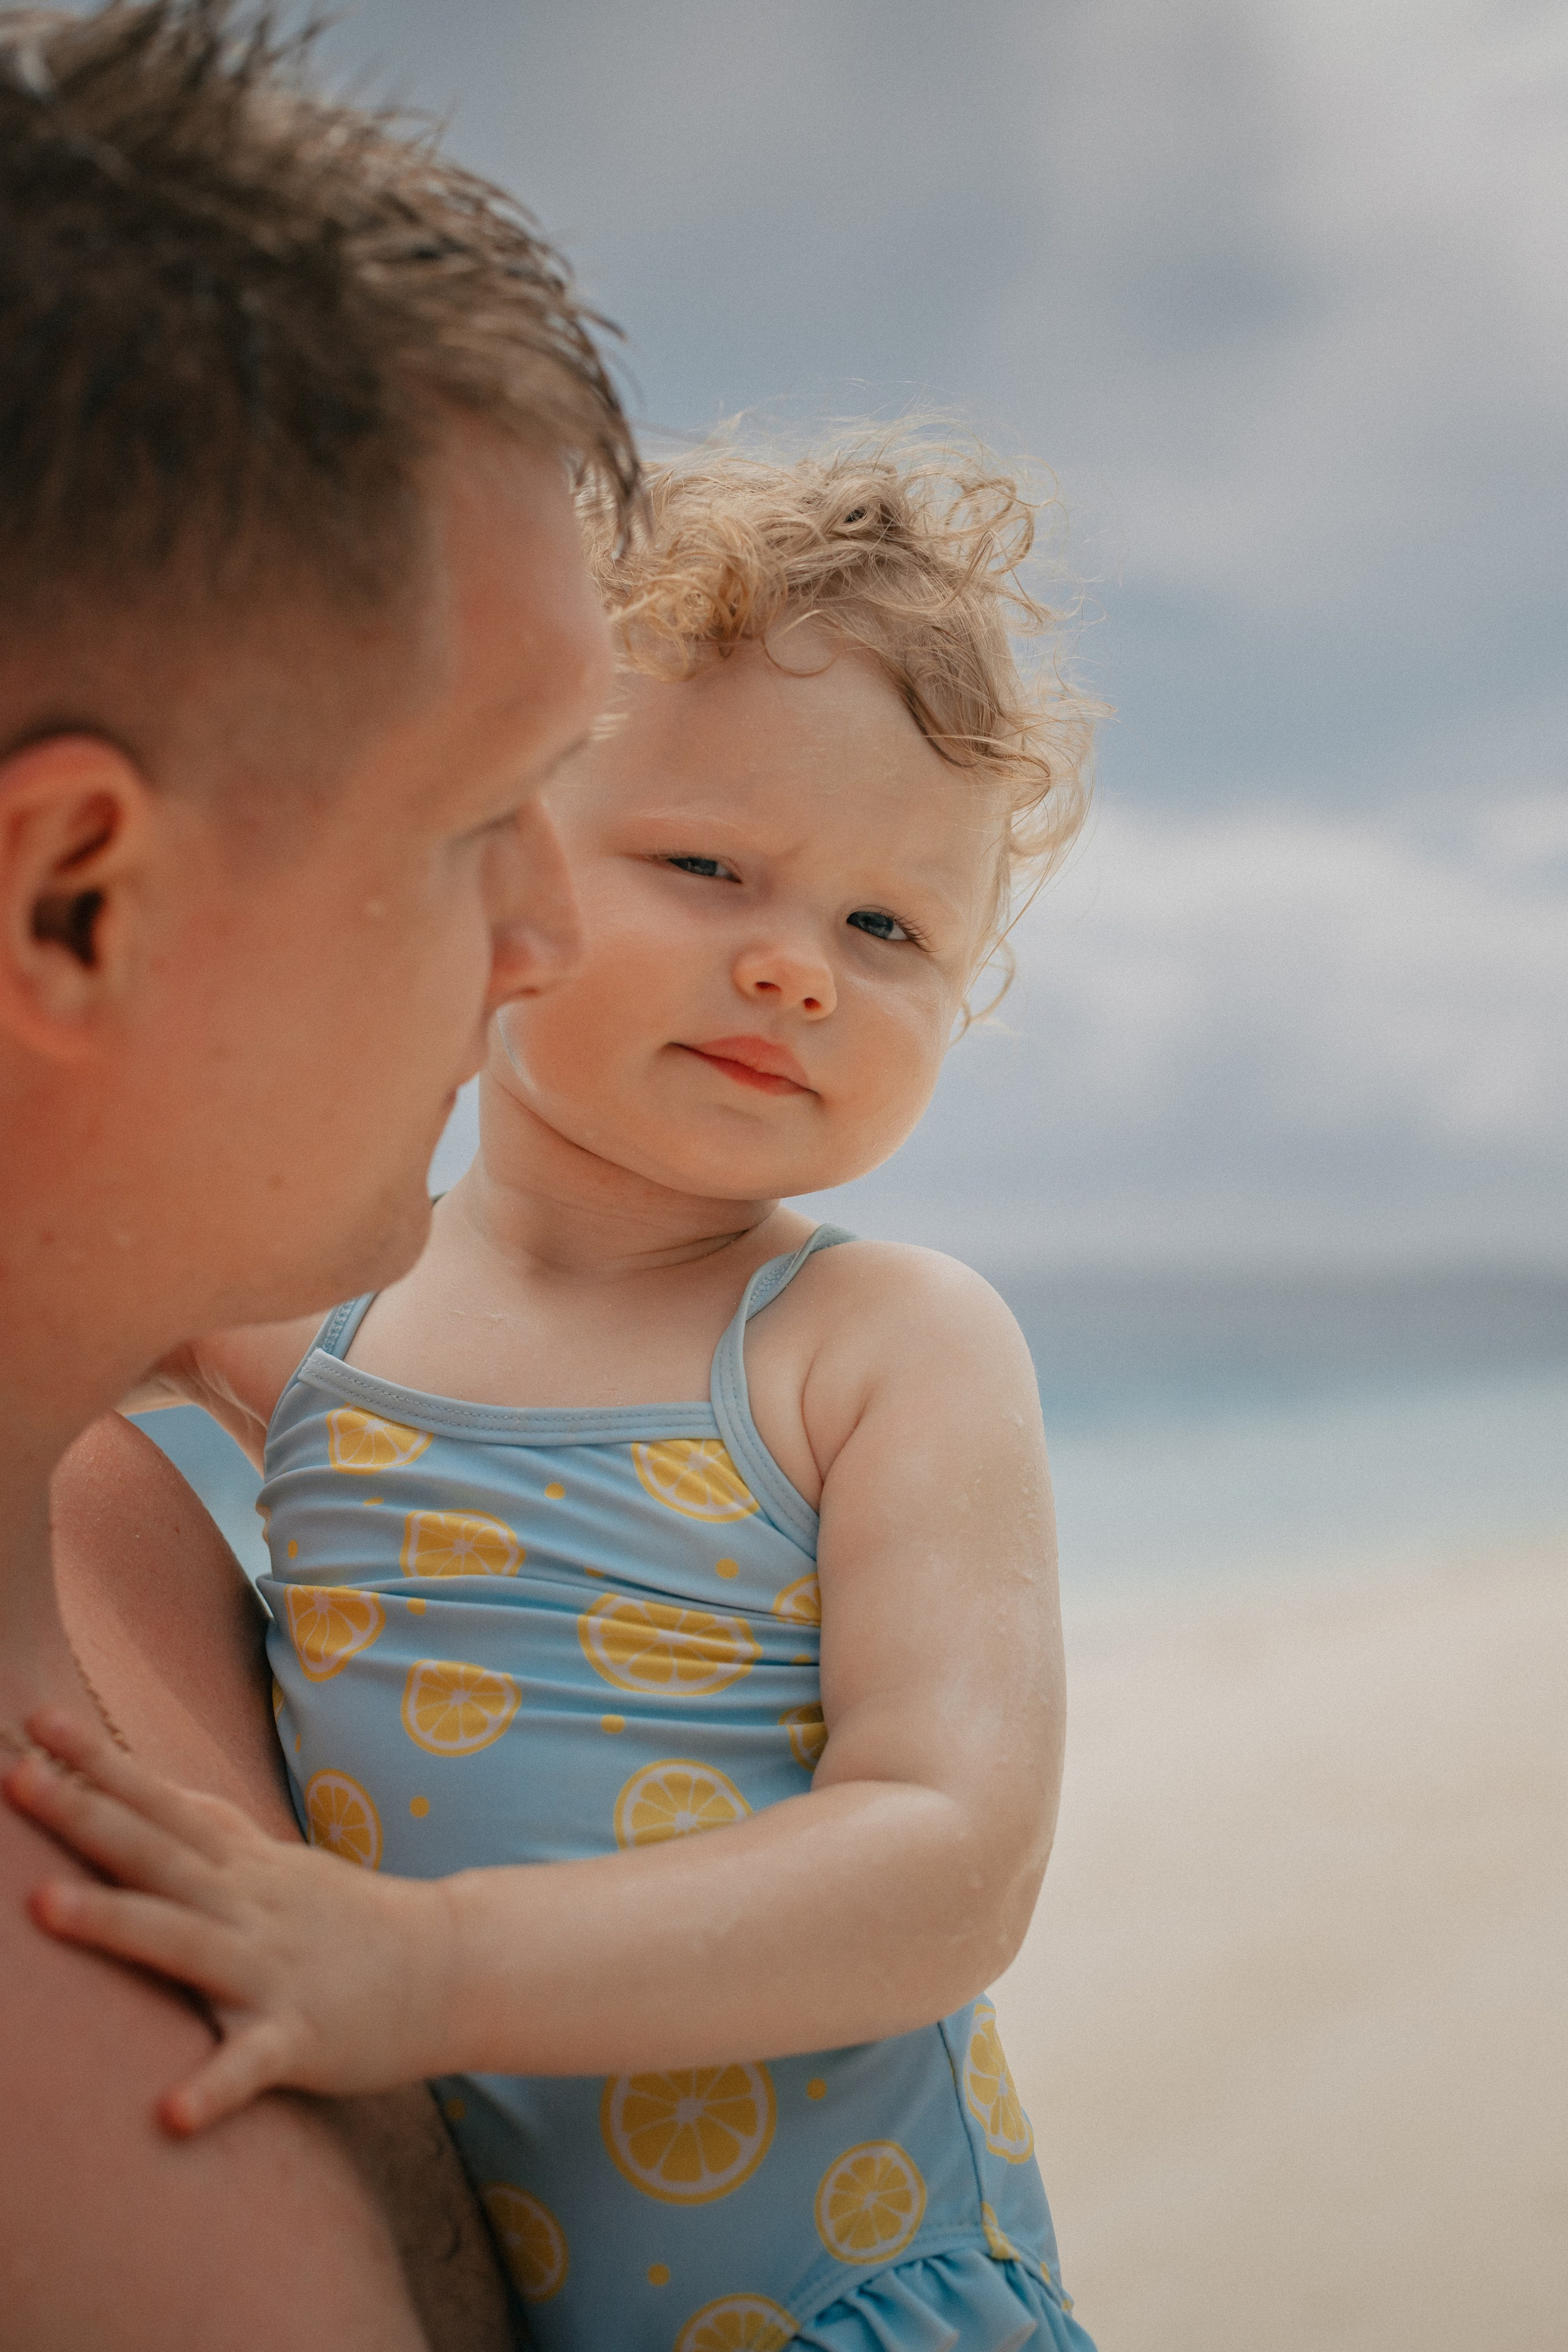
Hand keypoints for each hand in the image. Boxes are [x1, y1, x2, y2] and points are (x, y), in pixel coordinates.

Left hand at [3, 1708, 454, 2134]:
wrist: (449, 1968)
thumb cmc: (345, 1923)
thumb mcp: (274, 1866)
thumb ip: (209, 1835)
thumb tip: (137, 1789)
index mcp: (241, 1866)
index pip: (160, 1802)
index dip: (98, 1763)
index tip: (34, 1721)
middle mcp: (249, 1904)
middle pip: (155, 1853)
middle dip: (82, 1814)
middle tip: (13, 1777)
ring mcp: (273, 1968)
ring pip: (183, 1941)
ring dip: (115, 1921)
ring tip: (42, 1906)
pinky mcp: (301, 2036)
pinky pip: (252, 2064)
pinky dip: (214, 2087)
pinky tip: (171, 2114)